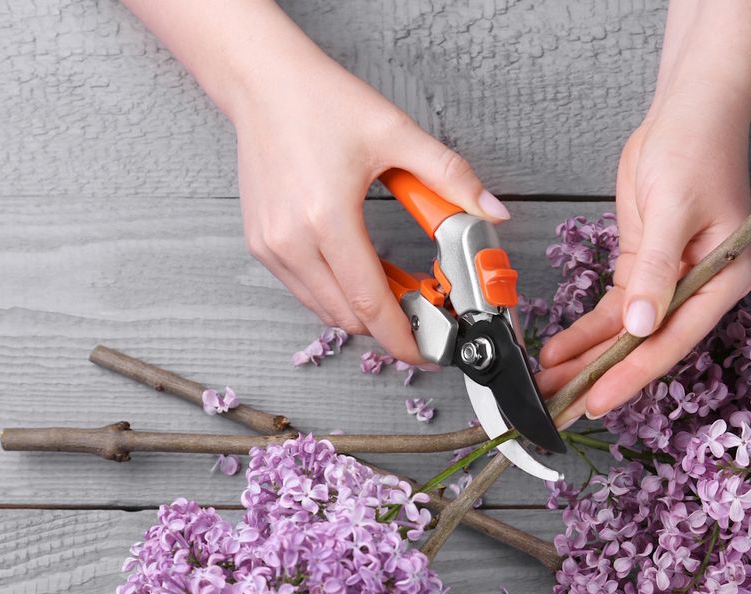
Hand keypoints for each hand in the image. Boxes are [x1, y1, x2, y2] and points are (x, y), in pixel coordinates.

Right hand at [121, 0, 508, 363]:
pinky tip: (362, 270)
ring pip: (324, 310)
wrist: (263, 83)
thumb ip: (451, 176)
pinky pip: (304, 290)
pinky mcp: (260, 244)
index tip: (428, 352)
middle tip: (426, 308)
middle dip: (390, 325)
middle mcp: (291, 240)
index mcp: (327, 218)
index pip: (370, 303)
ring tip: (397, 288)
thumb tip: (490, 212)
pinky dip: (336, 293)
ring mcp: (270, 246)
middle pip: (348, 317)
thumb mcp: (397, 134)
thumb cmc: (319, 102)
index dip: (403, 338)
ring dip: (362, 310)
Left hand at [538, 98, 750, 417]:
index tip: (597, 400)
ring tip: (550, 384)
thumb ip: (655, 271)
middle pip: (646, 346)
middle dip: (602, 376)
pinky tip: (561, 350)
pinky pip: (613, 311)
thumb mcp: (673, 211)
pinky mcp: (642, 267)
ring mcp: (669, 281)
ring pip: (625, 334)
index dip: (631, 374)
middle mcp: (699, 289)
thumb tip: (640, 326)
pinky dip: (587, 331)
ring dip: (588, 359)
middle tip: (562, 406)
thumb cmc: (696, 150)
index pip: (671, 341)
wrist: (688, 111)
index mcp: (722, 280)